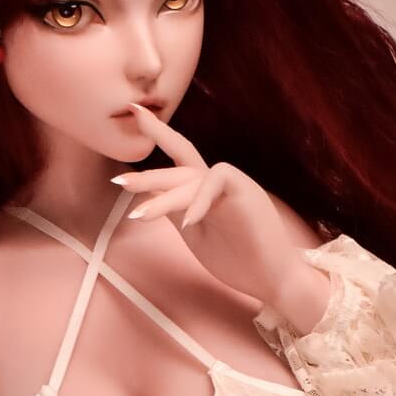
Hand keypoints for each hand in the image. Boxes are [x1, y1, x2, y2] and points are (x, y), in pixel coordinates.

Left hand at [111, 103, 312, 313]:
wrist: (274, 280)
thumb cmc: (239, 261)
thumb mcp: (195, 234)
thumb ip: (175, 211)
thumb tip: (147, 195)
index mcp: (205, 191)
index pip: (178, 158)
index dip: (156, 135)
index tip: (132, 115)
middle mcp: (217, 182)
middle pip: (180, 167)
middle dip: (149, 175)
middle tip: (120, 181)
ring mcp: (233, 185)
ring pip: (192, 180)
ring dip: (164, 198)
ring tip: (139, 215)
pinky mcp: (246, 191)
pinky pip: (217, 180)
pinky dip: (199, 201)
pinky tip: (187, 223)